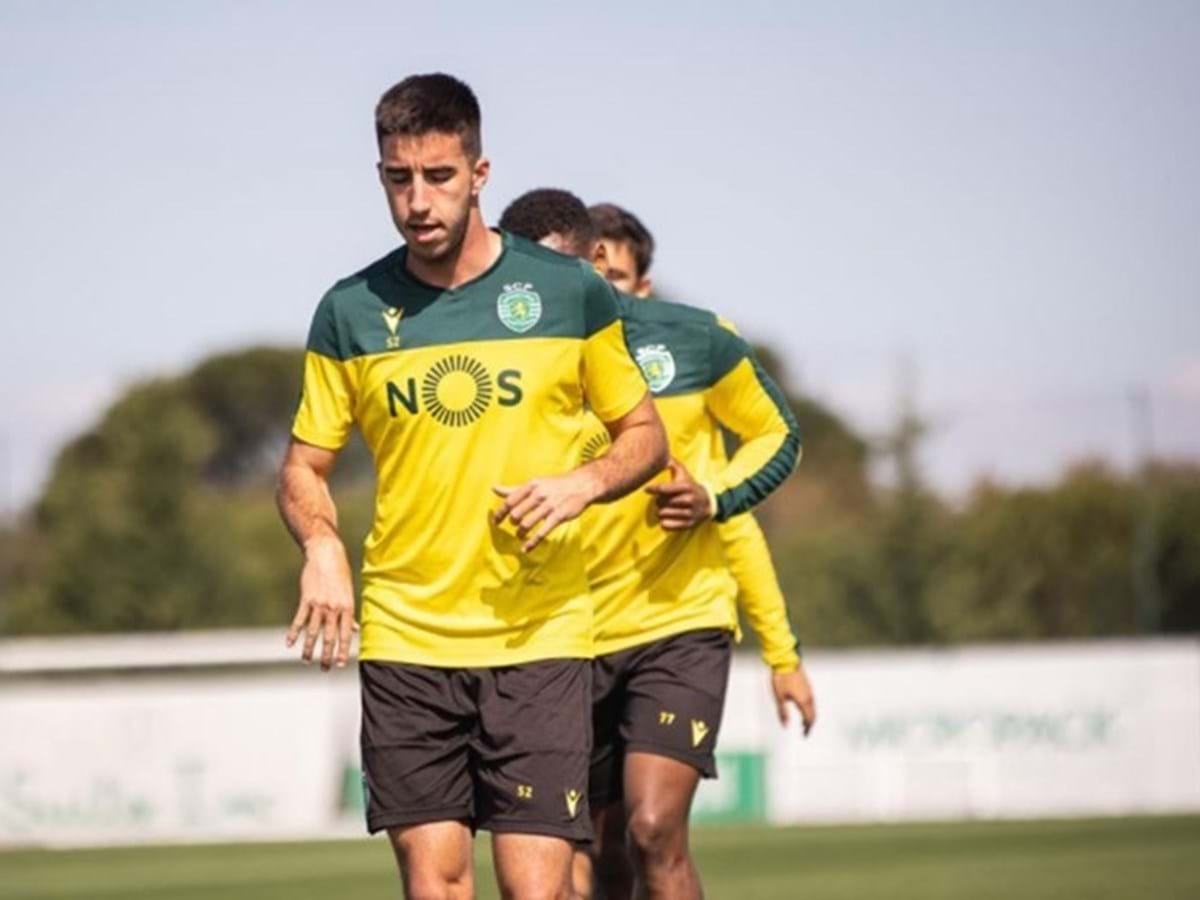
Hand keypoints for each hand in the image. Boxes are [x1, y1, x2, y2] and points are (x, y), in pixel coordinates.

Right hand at [285, 535, 357, 670]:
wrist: (326, 554)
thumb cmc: (340, 573)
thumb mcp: (349, 592)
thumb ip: (350, 613)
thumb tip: (355, 629)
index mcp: (347, 607)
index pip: (346, 634)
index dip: (342, 650)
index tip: (340, 664)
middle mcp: (334, 608)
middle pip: (329, 637)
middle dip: (327, 655)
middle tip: (325, 669)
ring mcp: (319, 604)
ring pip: (313, 632)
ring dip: (309, 648)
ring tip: (307, 661)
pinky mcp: (306, 599)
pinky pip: (299, 620)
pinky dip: (294, 633)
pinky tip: (289, 644)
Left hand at [493, 470, 600, 551]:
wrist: (582, 485)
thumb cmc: (556, 485)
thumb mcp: (536, 484)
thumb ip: (515, 489)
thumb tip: (493, 488)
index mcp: (532, 486)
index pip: (510, 500)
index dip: (501, 513)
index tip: (495, 522)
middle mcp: (539, 495)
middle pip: (516, 513)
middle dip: (512, 523)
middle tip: (514, 526)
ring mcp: (549, 506)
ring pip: (527, 523)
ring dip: (520, 533)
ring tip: (520, 535)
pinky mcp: (559, 517)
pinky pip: (542, 532)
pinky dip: (532, 543)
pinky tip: (526, 549)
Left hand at [645, 458, 713, 529]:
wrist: (708, 503)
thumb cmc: (690, 487)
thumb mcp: (685, 474)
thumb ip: (674, 464)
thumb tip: (662, 455)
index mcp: (686, 487)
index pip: (665, 489)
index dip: (653, 489)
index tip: (646, 489)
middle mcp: (688, 500)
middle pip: (662, 502)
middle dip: (658, 501)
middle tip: (661, 500)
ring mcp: (689, 513)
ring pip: (663, 514)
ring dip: (660, 512)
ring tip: (664, 508)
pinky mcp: (688, 524)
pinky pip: (667, 526)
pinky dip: (664, 522)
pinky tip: (667, 517)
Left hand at [772, 664, 815, 735]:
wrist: (787, 660)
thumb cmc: (781, 679)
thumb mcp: (779, 697)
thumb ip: (783, 712)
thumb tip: (785, 726)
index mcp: (803, 701)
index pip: (809, 719)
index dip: (807, 729)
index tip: (804, 736)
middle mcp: (809, 697)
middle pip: (813, 715)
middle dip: (810, 725)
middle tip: (804, 732)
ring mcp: (810, 691)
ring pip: (813, 708)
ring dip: (810, 717)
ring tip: (802, 723)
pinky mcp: (808, 686)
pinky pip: (812, 702)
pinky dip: (809, 709)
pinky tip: (802, 709)